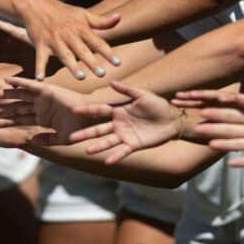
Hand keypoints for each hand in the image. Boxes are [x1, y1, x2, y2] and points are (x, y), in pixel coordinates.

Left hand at [0, 58, 95, 145]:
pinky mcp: (48, 89)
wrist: (90, 119)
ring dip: (8, 95)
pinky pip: (31, 85)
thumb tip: (31, 141)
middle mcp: (41, 107)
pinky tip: (8, 80)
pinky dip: (20, 82)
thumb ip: (46, 140)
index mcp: (43, 118)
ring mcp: (44, 98)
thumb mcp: (60, 138)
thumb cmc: (79, 129)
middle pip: (18, 107)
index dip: (8, 121)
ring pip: (21, 96)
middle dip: (4, 108)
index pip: (21, 119)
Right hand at [14, 0, 121, 80]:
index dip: (108, 52)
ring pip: (65, 55)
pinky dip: (39, 68)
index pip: (97, 42)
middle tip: (102, 74)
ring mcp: (54, 40)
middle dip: (92, 62)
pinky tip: (40, 80)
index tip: (118, 63)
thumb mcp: (83, 14)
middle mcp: (69, 35)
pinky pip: (40, 58)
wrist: (37, 4)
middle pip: (82, 50)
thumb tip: (120, 17)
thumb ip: (101, 21)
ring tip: (81, 77)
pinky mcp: (40, 44)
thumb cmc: (64, 12)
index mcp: (81, 29)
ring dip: (72, 66)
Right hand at [68, 82, 183, 163]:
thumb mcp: (143, 95)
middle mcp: (118, 125)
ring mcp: (125, 136)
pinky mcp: (134, 145)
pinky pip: (123, 151)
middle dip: (85, 133)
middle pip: (98, 129)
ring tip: (87, 150)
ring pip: (108, 142)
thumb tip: (111, 82)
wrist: (172, 119)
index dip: (87, 110)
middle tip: (70, 137)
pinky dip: (115, 156)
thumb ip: (127, 90)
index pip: (99, 111)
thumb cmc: (158, 105)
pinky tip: (107, 161)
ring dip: (97, 146)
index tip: (74, 110)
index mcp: (119, 111)